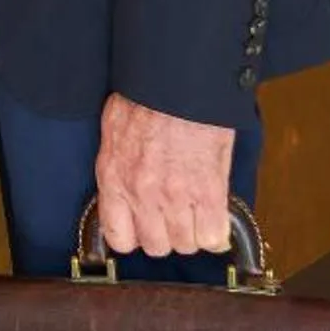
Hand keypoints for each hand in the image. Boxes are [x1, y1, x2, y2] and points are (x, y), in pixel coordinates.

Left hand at [94, 94, 236, 259]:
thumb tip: (123, 185)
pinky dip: (215, 232)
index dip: (134, 237)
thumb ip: (118, 165)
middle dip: (165, 236)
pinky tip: (212, 215)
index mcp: (114, 177)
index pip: (118, 237)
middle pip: (156, 246)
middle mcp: (141, 193)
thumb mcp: (114, 130)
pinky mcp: (207, 192)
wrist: (178, 84)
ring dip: (192, 233)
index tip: (143, 230)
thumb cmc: (146, 97)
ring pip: (185, 244)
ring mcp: (175, 196)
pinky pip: (212, 237)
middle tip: (172, 218)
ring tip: (194, 213)